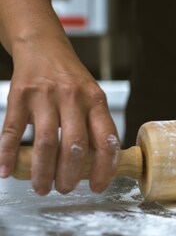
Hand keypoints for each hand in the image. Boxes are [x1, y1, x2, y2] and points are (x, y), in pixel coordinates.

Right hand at [0, 40, 118, 194]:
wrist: (43, 46)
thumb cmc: (71, 78)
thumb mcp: (92, 96)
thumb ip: (94, 125)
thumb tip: (98, 165)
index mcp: (95, 101)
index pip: (106, 140)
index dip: (104, 168)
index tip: (97, 186)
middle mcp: (72, 98)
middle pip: (74, 146)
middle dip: (69, 175)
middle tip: (64, 190)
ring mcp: (45, 97)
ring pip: (45, 143)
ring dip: (42, 172)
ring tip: (41, 188)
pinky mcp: (19, 96)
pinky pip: (12, 131)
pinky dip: (7, 154)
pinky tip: (5, 171)